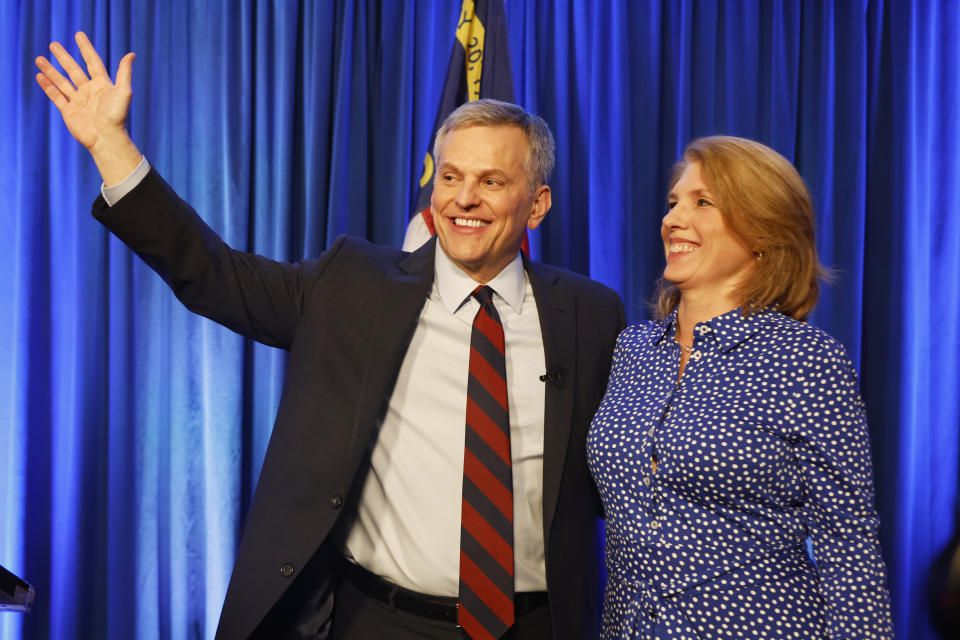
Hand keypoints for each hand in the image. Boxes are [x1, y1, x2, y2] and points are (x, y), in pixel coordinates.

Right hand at [35, 31, 141, 184]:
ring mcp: (79, 101)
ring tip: (39, 59)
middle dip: (64, 57)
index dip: (86, 49)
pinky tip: (40, 76)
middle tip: (53, 44)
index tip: (78, 35)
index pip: (93, 62)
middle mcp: (90, 92)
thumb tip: (131, 54)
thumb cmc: (117, 116)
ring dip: (51, 70)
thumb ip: (124, 73)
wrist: (106, 138)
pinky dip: (48, 86)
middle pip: (74, 70)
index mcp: (103, 85)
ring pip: (62, 82)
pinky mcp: (69, 112)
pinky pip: (56, 96)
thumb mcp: (123, 91)